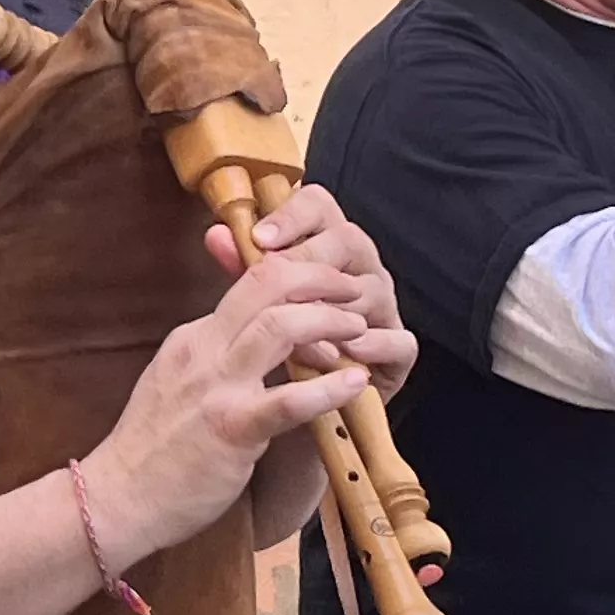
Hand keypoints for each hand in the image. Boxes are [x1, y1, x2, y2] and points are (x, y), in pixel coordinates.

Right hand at [83, 247, 384, 561]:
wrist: (116, 499)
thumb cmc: (150, 450)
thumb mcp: (176, 382)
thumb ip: (213, 357)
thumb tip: (251, 341)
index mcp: (195, 339)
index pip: (251, 284)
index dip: (298, 276)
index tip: (328, 287)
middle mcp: (204, 351)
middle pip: (268, 284)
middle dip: (319, 278)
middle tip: (352, 290)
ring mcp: (216, 388)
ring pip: (280, 326)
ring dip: (329, 321)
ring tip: (359, 329)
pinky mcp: (231, 429)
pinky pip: (288, 400)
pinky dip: (329, 388)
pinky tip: (355, 384)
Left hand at [208, 183, 415, 405]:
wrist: (304, 408)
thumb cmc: (279, 351)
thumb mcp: (254, 309)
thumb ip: (243, 271)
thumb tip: (216, 234)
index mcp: (325, 249)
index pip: (319, 206)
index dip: (292, 215)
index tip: (260, 237)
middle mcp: (360, 271)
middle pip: (347, 239)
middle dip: (308, 258)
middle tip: (277, 281)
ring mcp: (382, 310)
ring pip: (371, 290)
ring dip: (335, 308)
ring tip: (303, 325)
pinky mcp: (398, 353)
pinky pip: (398, 340)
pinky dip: (373, 344)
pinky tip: (346, 352)